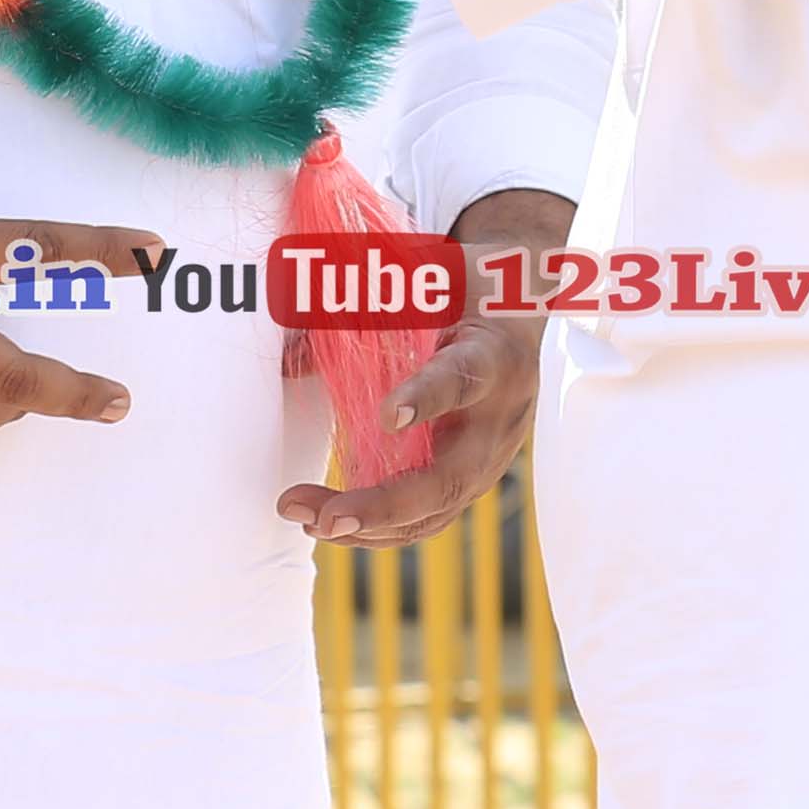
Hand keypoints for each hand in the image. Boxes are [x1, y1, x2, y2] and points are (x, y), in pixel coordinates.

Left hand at [287, 189, 568, 548]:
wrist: (522, 312)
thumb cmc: (466, 291)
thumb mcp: (431, 279)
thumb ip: (370, 301)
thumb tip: (286, 353)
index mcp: (494, 355)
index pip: (463, 378)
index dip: (427, 398)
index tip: (388, 415)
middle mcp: (499, 417)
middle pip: (449, 478)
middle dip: (384, 506)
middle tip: (328, 517)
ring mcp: (489, 459)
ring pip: (434, 511)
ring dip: (368, 526)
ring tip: (305, 518)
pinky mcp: (471, 480)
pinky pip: (426, 518)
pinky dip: (376, 530)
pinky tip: (325, 522)